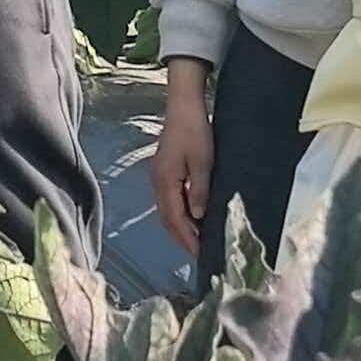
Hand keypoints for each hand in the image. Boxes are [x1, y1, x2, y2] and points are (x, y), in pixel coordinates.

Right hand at [151, 65, 213, 245]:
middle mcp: (157, 182)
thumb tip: (198, 217)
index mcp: (165, 181)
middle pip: (166, 218)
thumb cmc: (195, 132)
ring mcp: (158, 176)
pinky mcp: (162, 171)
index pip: (175, 218)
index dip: (186, 237)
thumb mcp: (203, 162)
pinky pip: (167, 200)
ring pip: (165, 210)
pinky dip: (177, 213)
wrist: (183, 108)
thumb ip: (199, 190)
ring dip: (178, 226)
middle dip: (181, 236)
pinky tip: (190, 215)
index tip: (199, 252)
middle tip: (197, 251)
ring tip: (195, 238)